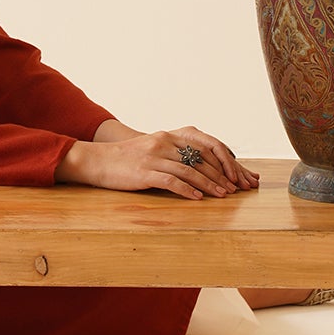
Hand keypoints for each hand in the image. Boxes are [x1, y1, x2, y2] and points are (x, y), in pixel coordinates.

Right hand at [58, 127, 258, 198]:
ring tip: (223, 196)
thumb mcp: (153, 149)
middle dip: (222, 173)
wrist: (97, 160)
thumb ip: (175, 153)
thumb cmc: (126, 160)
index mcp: (168, 136)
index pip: (205, 144)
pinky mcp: (144, 172)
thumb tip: (201, 167)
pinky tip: (198, 198)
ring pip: (190, 169)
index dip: (224, 159)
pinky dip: (187, 190)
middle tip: (236, 188)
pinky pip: (171, 181)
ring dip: (210, 184)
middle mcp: (164, 142)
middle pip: (201, 157)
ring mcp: (154, 156)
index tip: (236, 174)